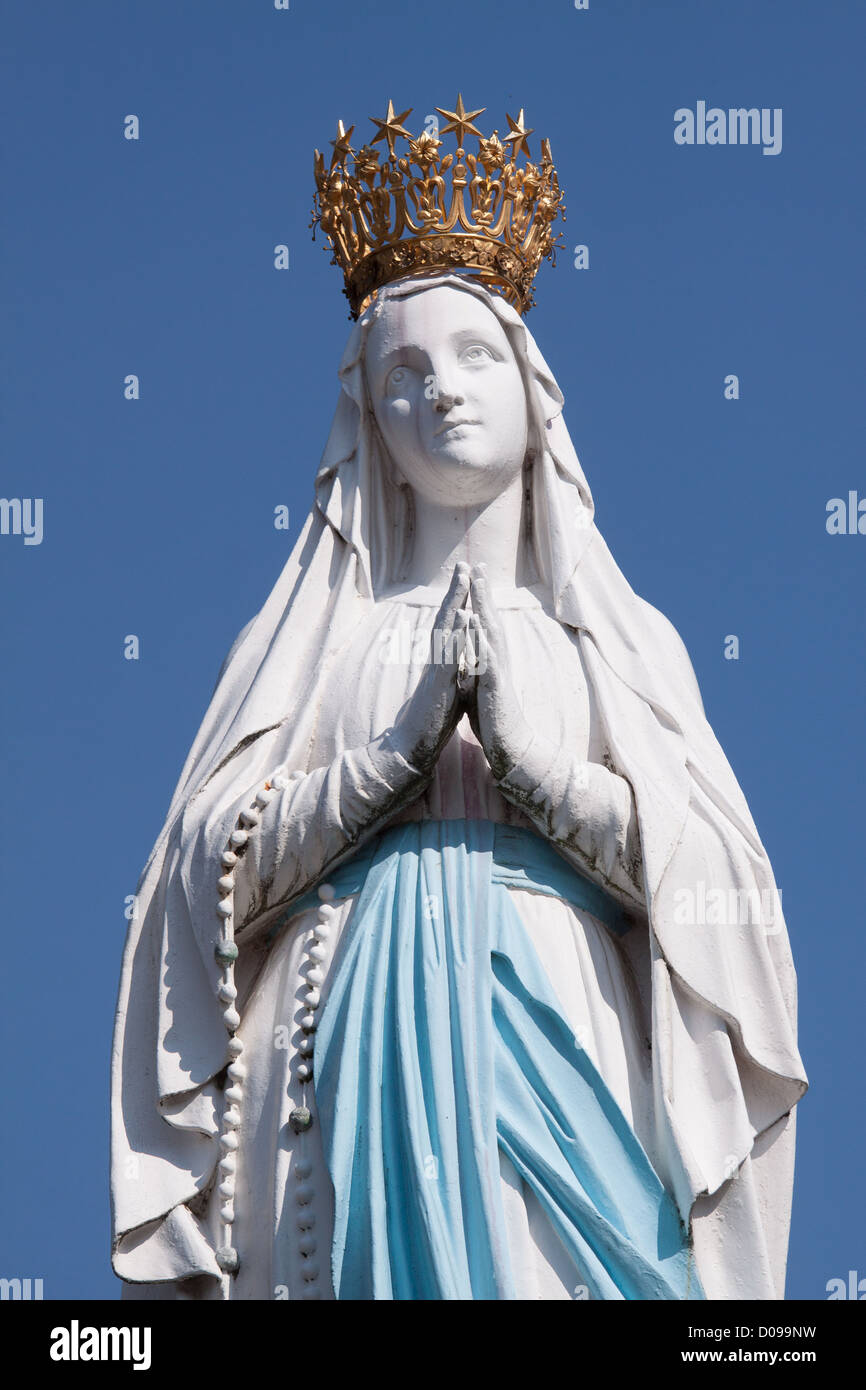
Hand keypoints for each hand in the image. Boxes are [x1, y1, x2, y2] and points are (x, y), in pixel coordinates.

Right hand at [391, 563, 470, 772]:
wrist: (414, 745)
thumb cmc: (433, 719)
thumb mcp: (451, 689)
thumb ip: (456, 670)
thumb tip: (464, 658)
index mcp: (442, 660)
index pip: (450, 624)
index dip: (458, 601)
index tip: (467, 577)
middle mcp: (437, 658)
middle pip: (446, 618)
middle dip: (456, 591)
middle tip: (463, 564)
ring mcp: (437, 668)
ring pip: (445, 630)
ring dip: (454, 602)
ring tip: (463, 578)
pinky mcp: (440, 682)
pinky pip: (450, 653)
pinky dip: (458, 632)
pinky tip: (465, 615)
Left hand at [466, 564, 533, 779]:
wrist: (509, 745)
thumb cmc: (493, 717)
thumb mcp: (480, 686)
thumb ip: (475, 666)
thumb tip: (469, 653)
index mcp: (491, 659)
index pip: (486, 624)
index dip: (481, 600)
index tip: (475, 575)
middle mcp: (497, 660)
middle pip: (491, 620)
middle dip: (485, 593)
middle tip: (479, 565)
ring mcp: (497, 671)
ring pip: (491, 634)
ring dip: (485, 608)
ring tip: (477, 584)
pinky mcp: (495, 685)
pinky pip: (487, 658)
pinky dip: (479, 638)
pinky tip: (473, 623)